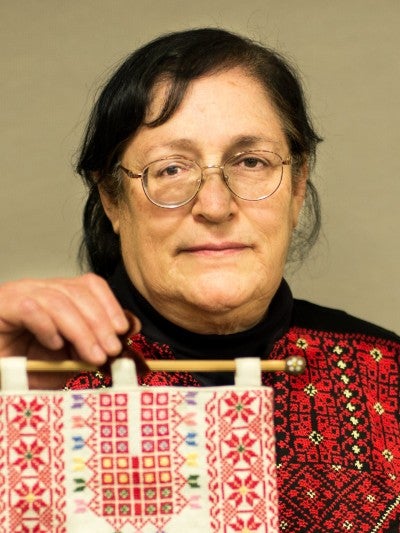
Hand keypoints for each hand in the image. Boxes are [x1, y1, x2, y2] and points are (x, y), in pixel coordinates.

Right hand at [0, 273, 138, 388]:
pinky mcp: (2, 306)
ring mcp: (20, 295)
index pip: (90, 284)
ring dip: (81, 331)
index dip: (110, 304)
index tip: (124, 330)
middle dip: (100, 322)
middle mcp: (40, 290)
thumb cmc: (23, 367)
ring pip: (58, 301)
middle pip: (78, 292)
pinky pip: (30, 308)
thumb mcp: (63, 361)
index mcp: (58, 295)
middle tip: (111, 350)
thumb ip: (87, 351)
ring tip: (93, 355)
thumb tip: (118, 343)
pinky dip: (47, 326)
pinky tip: (55, 345)